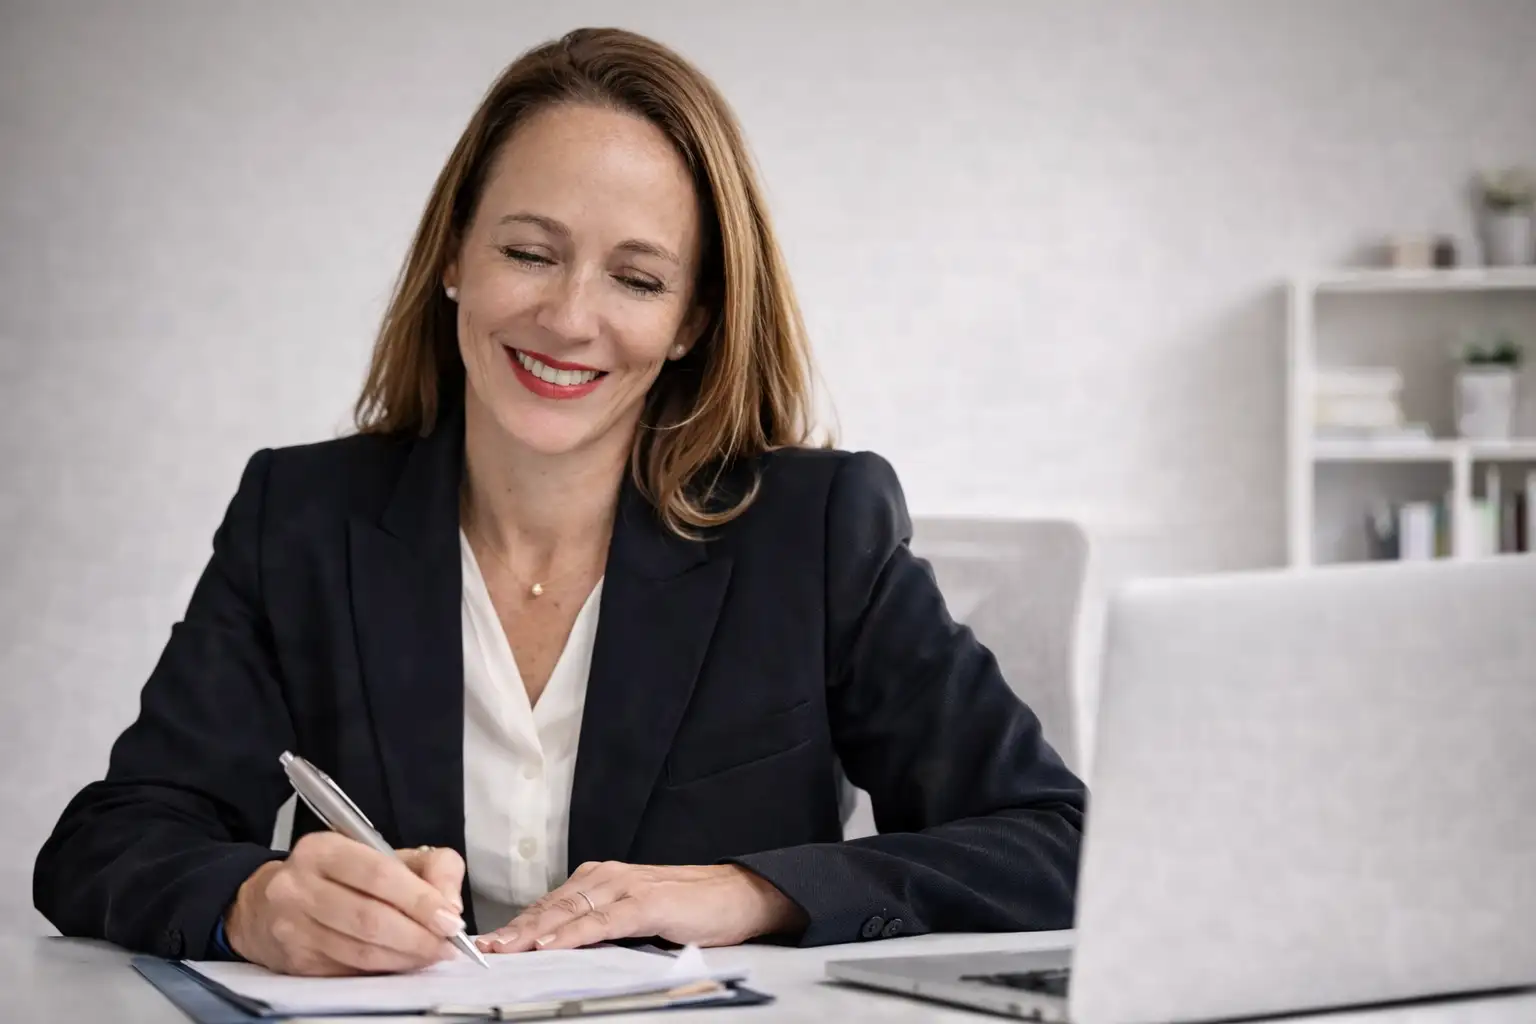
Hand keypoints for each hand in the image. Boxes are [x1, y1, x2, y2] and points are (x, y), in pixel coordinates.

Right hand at [224, 833, 467, 975]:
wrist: (267, 905)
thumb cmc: (337, 877)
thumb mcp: (384, 855)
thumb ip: (430, 868)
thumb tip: (450, 905)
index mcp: (324, 850)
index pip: (379, 875)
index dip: (420, 900)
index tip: (450, 919)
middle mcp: (299, 886)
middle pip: (370, 918)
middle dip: (418, 936)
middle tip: (446, 944)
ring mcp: (293, 927)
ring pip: (360, 951)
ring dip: (405, 957)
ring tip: (431, 954)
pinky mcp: (295, 961)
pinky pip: (349, 970)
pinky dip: (384, 969)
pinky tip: (401, 963)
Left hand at [475, 862, 806, 953]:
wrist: (739, 896)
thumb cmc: (691, 909)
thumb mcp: (637, 919)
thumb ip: (603, 929)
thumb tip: (564, 952)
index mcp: (602, 880)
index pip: (551, 905)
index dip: (519, 925)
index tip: (489, 944)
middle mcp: (607, 877)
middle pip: (551, 906)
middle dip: (515, 929)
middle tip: (484, 949)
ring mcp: (626, 887)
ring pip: (569, 911)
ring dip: (534, 932)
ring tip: (505, 950)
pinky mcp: (646, 903)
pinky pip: (601, 921)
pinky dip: (573, 933)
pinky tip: (552, 944)